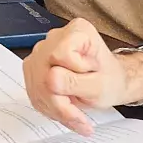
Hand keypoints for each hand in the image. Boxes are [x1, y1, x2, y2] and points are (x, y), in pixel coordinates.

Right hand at [20, 18, 142, 135]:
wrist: (109, 84)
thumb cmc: (109, 80)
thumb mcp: (99, 86)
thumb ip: (75, 82)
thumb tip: (49, 79)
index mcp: (78, 31)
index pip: (60, 55)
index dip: (73, 74)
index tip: (89, 77)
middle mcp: (55, 37)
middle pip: (43, 71)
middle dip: (58, 98)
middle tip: (78, 111)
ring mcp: (42, 52)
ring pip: (35, 84)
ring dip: (53, 105)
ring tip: (72, 110)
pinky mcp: (34, 67)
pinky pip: (33, 90)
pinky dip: (47, 105)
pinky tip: (62, 106)